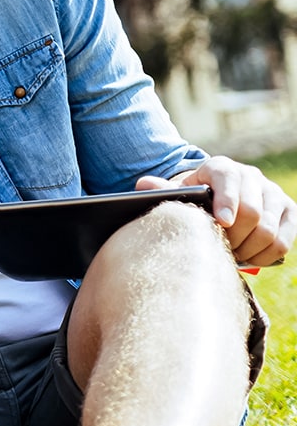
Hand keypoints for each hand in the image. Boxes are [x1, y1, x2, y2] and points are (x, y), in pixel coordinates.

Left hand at [138, 157, 293, 266]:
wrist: (216, 199)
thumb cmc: (192, 198)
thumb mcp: (176, 193)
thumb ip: (162, 191)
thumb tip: (143, 185)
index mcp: (222, 168)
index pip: (229, 179)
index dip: (227, 202)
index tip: (221, 223)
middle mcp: (252, 176)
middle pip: (252, 211)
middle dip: (233, 236)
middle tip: (216, 248)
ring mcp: (273, 193)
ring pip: (269, 230)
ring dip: (247, 249)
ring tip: (229, 254)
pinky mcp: (288, 211)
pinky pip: (283, 240)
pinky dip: (265, 255)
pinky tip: (248, 257)